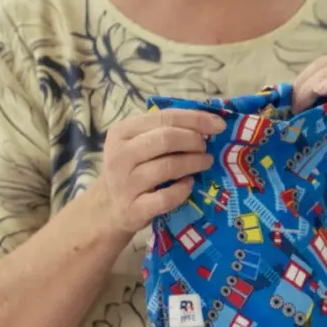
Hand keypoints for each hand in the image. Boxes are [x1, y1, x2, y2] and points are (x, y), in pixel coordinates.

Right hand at [94, 108, 222, 237]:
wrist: (108, 207)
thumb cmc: (132, 168)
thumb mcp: (139, 143)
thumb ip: (165, 130)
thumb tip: (209, 123)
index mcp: (122, 132)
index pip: (165, 117)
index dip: (196, 120)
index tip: (219, 125)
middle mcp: (120, 155)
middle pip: (167, 139)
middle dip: (194, 141)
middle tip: (205, 148)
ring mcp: (125, 183)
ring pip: (169, 166)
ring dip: (194, 163)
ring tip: (205, 163)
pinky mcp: (134, 208)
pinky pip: (167, 197)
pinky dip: (183, 189)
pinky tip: (189, 184)